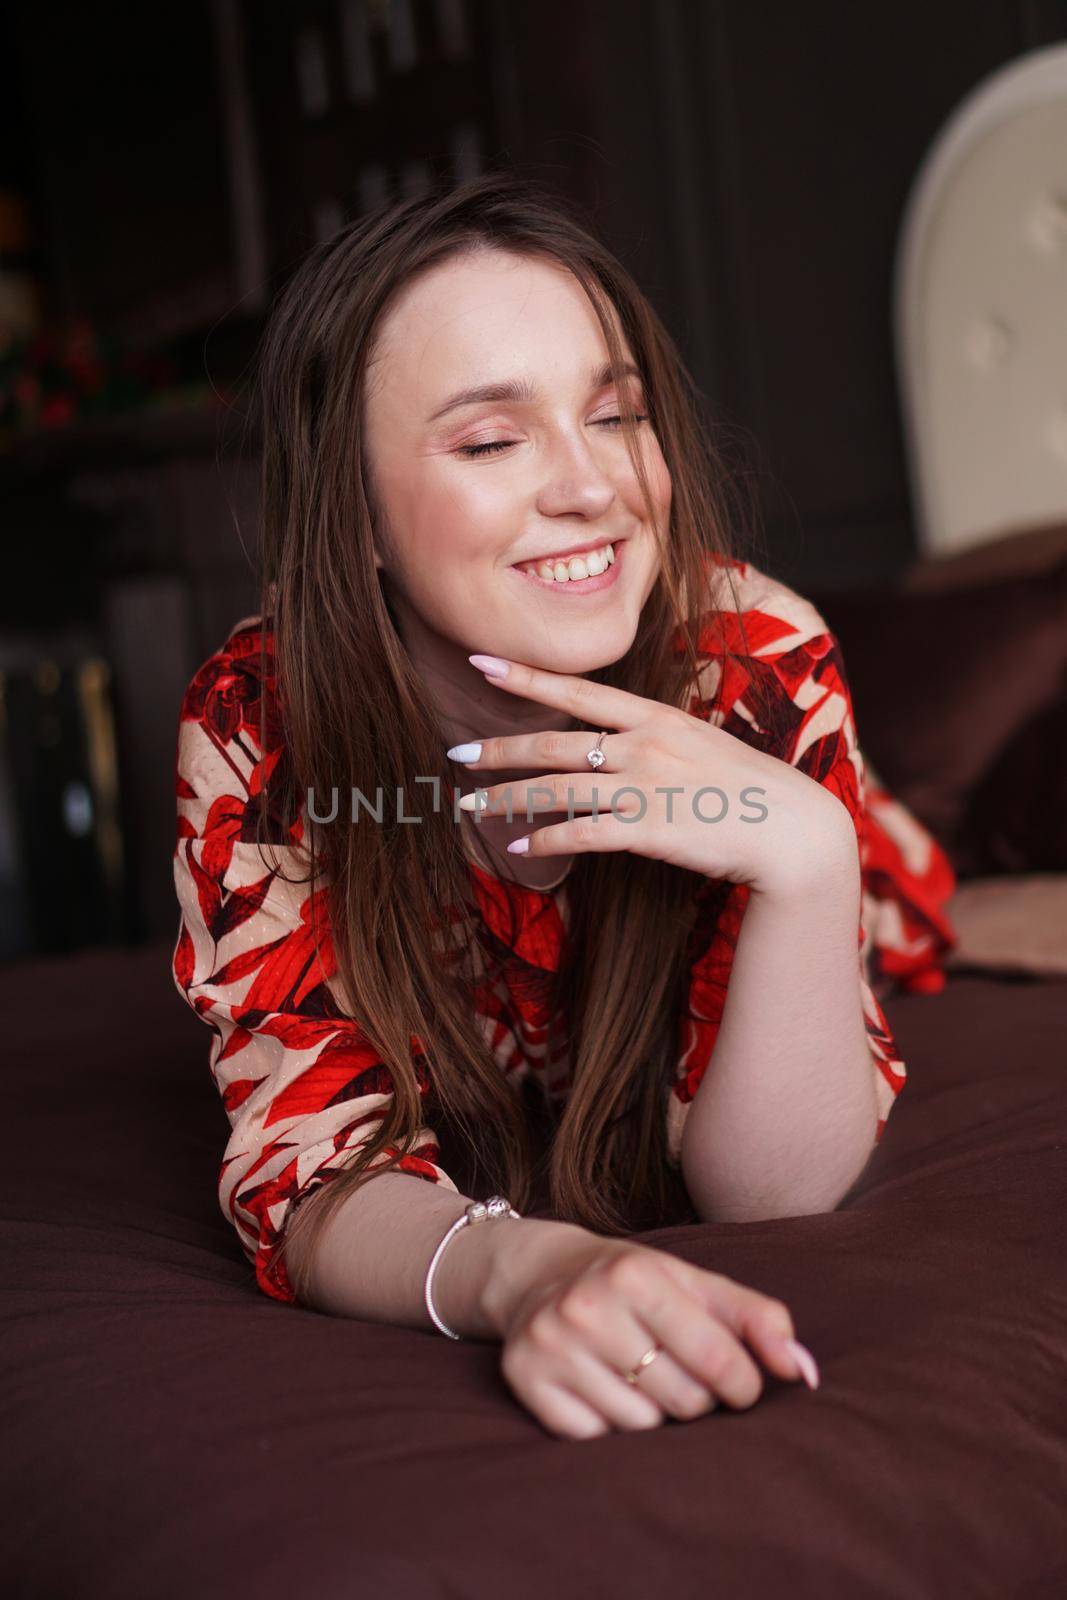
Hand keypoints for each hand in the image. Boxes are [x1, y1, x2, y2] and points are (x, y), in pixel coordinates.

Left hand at [455, 654, 851, 896]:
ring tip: (470, 804)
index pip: (578, 690)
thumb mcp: (701, 746)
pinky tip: (519, 846)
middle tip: (457, 753)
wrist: (791, 830)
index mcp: (656, 718)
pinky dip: (545, 838)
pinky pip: (581, 833)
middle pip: (553, 742)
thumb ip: (655, 742)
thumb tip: (614, 750)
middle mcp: (643, 745)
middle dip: (498, 748)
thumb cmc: (748, 791)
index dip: (525, 676)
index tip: (480, 662)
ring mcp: (644, 787)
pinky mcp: (648, 829)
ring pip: (556, 788)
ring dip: (506, 797)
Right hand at [495, 1231, 818, 1439]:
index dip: (742, 1384)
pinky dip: (610, 1425)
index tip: (739, 1383)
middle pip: (683, 1401)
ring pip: (642, 1427)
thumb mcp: (698, 1285)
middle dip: (696, 1397)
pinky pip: (596, 1439)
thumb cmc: (638, 1285)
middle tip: (676, 1371)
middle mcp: (588, 1307)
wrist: (542, 1274)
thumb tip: (804, 1371)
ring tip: (637, 1375)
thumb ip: (760, 1320)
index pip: (718, 1360)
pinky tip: (603, 1388)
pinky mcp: (525, 1380)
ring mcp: (551, 1345)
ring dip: (654, 1413)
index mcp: (637, 1275)